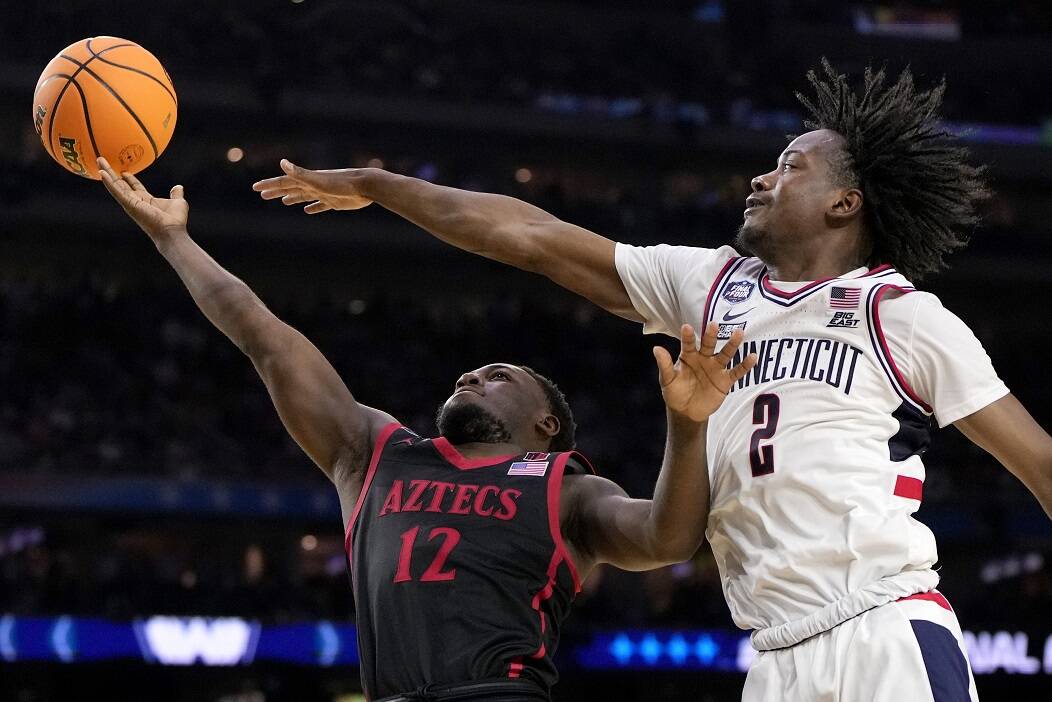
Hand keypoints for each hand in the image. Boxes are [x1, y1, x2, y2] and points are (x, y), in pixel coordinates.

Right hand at [98, 158, 187, 241]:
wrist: (172, 231)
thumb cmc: (175, 220)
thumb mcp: (178, 202)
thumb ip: (176, 194)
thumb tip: (179, 187)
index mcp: (146, 200)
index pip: (135, 187)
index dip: (129, 179)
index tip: (124, 171)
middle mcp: (136, 201)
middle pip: (120, 184)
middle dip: (112, 173)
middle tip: (103, 161)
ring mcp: (130, 202)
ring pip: (115, 185)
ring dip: (106, 173)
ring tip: (99, 160)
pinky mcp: (129, 204)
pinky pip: (116, 191)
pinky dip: (109, 182)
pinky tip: (102, 173)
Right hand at [251, 160, 372, 213]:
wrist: (365, 186)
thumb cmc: (341, 183)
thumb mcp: (317, 179)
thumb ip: (300, 173)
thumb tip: (282, 162)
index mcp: (307, 180)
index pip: (283, 181)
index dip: (269, 184)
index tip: (255, 187)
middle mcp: (313, 185)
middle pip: (291, 188)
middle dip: (276, 191)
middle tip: (262, 195)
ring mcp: (324, 193)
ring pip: (304, 196)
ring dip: (292, 198)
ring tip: (283, 201)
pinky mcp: (334, 201)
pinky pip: (320, 206)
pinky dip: (313, 208)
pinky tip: (308, 211)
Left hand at [653, 322, 756, 421]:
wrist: (687, 412)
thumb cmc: (675, 393)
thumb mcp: (667, 380)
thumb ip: (664, 365)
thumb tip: (656, 348)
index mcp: (688, 356)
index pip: (688, 344)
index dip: (688, 337)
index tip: (686, 327)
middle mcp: (703, 359)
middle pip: (709, 345)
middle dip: (711, 335)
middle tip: (714, 324)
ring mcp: (716, 368)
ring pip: (726, 354)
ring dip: (732, 344)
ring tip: (739, 333)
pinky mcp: (725, 380)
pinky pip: (737, 372)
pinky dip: (745, 365)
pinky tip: (752, 357)